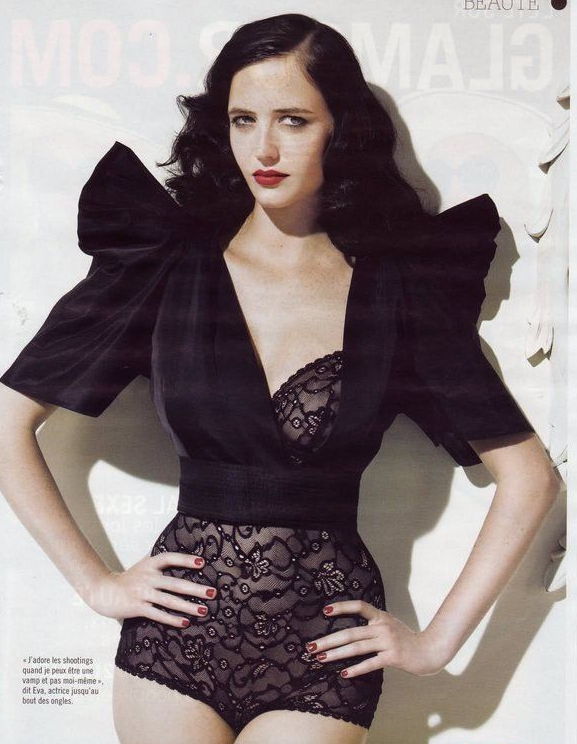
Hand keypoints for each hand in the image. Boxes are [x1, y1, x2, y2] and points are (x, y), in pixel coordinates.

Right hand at [84, 552, 217, 627]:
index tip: (202, 562)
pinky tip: (185, 622)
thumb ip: (159, 561)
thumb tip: (182, 553)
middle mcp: (147, 577)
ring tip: (203, 610)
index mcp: (150, 564)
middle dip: (195, 589)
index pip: (170, 558)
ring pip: (169, 600)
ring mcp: (143, 593)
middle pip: (175, 583)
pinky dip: (172, 619)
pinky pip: (158, 614)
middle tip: (212, 593)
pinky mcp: (138, 607)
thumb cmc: (129, 579)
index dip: (185, 559)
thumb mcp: (143, 565)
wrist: (104, 591)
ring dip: (188, 606)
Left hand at [305, 600, 450, 678]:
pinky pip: (370, 663)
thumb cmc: (406, 640)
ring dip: (336, 654)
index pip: (359, 606)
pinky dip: (356, 668)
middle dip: (328, 640)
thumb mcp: (389, 625)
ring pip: (356, 647)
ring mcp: (388, 641)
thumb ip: (373, 625)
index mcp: (381, 616)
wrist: (430, 651)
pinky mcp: (393, 657)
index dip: (342, 607)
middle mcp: (382, 626)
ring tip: (320, 658)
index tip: (325, 610)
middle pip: (350, 632)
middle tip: (310, 647)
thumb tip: (349, 632)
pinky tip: (343, 673)